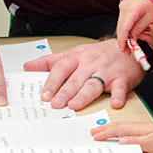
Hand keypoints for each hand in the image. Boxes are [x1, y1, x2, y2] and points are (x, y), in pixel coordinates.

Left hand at [23, 38, 144, 109]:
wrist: (126, 48)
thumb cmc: (97, 54)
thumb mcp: (73, 54)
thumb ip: (50, 61)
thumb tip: (27, 67)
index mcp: (77, 58)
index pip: (61, 68)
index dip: (52, 82)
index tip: (44, 95)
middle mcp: (90, 64)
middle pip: (76, 79)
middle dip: (65, 92)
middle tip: (55, 104)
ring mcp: (106, 71)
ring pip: (94, 84)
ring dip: (84, 95)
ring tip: (75, 105)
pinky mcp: (122, 78)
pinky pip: (120, 87)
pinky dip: (118, 95)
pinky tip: (114, 104)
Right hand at [116, 0, 152, 51]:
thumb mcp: (150, 17)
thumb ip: (140, 28)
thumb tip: (133, 38)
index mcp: (131, 10)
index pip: (123, 30)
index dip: (122, 42)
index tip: (124, 50)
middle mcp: (124, 8)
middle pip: (122, 29)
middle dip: (129, 40)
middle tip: (135, 49)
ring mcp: (124, 7)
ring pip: (125, 25)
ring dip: (134, 33)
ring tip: (147, 36)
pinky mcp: (125, 7)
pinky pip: (127, 20)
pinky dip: (134, 26)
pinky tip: (143, 29)